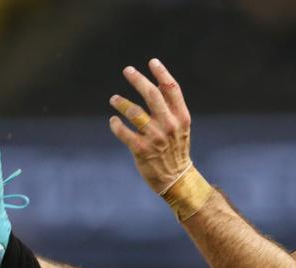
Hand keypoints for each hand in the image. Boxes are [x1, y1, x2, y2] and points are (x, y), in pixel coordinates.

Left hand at [109, 59, 192, 193]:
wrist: (176, 179)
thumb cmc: (176, 149)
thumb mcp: (180, 127)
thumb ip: (171, 108)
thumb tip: (157, 84)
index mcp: (181, 118)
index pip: (172, 89)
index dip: (161, 73)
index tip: (152, 62)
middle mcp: (169, 125)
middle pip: (152, 95)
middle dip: (138, 80)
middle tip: (128, 70)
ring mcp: (155, 138)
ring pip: (134, 112)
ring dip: (121, 102)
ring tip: (114, 99)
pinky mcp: (141, 150)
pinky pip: (124, 132)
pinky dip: (116, 124)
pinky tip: (113, 121)